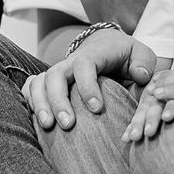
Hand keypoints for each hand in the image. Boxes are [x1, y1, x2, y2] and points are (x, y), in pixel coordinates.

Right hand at [22, 28, 155, 130]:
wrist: (106, 46)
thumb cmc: (125, 55)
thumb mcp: (140, 54)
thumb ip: (144, 63)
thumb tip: (140, 76)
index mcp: (94, 54)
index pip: (84, 65)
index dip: (87, 86)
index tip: (97, 109)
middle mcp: (70, 61)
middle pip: (55, 74)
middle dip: (58, 99)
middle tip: (68, 124)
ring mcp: (58, 71)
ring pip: (39, 81)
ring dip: (40, 104)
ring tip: (48, 127)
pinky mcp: (49, 81)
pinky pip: (31, 87)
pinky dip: (29, 101)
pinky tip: (36, 121)